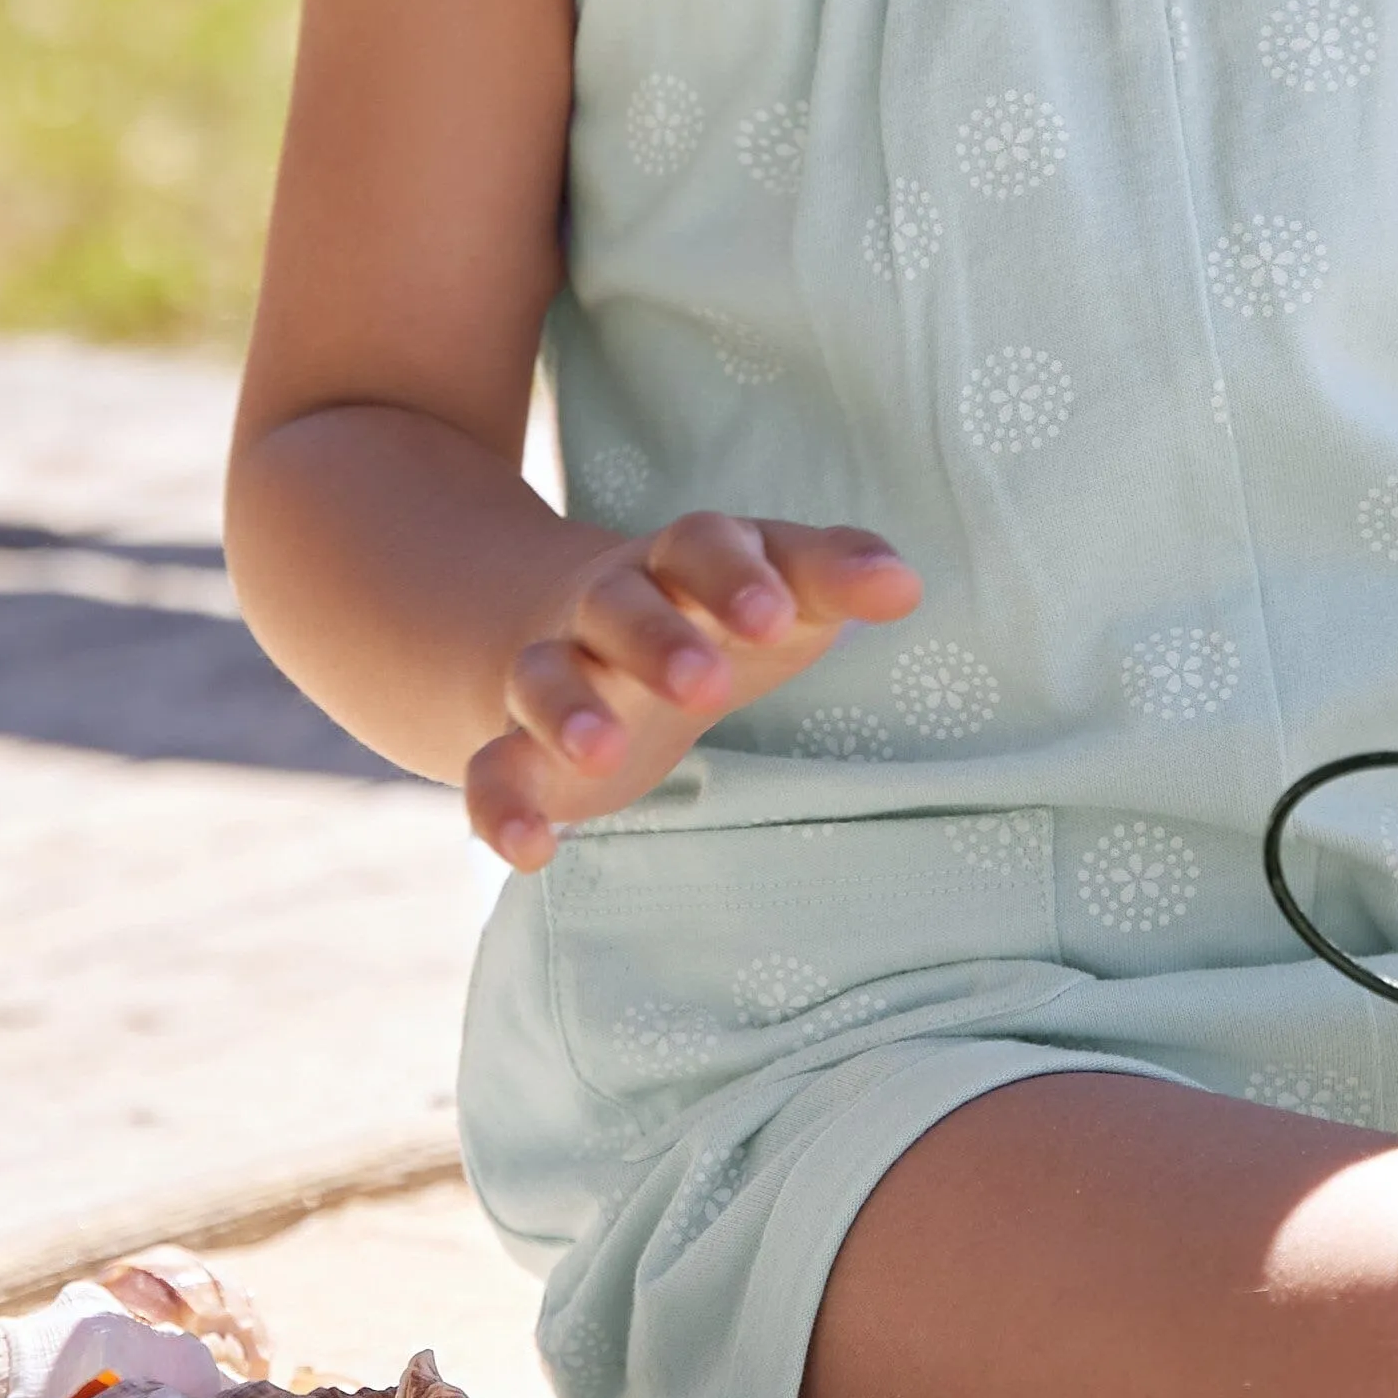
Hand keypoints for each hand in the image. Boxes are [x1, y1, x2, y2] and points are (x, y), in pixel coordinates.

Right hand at [467, 511, 921, 867]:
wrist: (590, 633)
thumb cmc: (723, 608)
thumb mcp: (782, 587)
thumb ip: (837, 577)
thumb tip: (905, 587)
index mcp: (680, 561)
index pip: (700, 544)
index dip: (734, 577)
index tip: (777, 618)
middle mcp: (607, 608)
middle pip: (616, 606)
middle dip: (656, 641)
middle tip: (707, 687)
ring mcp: (557, 674)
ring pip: (543, 677)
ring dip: (566, 711)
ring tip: (600, 753)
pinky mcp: (522, 748)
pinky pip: (492, 769)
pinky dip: (498, 807)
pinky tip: (529, 853)